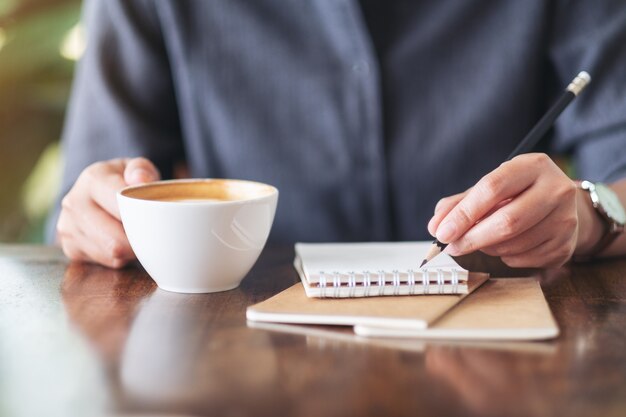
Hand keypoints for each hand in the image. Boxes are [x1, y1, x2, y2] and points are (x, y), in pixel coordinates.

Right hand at [57, 157, 159, 267]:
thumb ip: (142, 169)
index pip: (120, 204)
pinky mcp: (70, 247)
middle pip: (115, 239)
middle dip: (139, 240)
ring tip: (137, 235)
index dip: (142, 216)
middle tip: (152, 233)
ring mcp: (68, 227)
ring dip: (131, 250)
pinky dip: (121, 257)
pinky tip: (123, 242)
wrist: (95, 193)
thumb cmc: (124, 180)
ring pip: (112, 253)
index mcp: (92, 179)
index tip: (157, 219)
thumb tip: (140, 179)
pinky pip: (107, 262)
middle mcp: (74, 203)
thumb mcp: (136, 167)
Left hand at [427, 153, 590, 267]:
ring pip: (514, 244)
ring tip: (482, 240)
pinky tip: (505, 246)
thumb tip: (435, 226)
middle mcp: (556, 189)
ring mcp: (566, 219)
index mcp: (532, 166)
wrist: (561, 208)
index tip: (442, 232)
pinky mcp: (567, 245)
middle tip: (451, 246)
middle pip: (507, 221)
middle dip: (472, 238)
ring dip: (488, 248)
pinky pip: (523, 259)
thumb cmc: (517, 195)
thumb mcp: (490, 188)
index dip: (464, 213)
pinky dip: (504, 258)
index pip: (492, 188)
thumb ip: (459, 204)